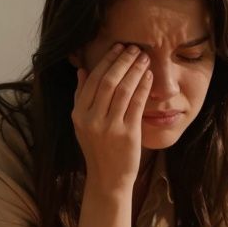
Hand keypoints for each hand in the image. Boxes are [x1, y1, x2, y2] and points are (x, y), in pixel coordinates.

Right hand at [71, 43, 152, 194]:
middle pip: (108, 81)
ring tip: (144, 58)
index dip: (107, 61)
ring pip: (123, 90)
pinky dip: (143, 87)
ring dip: (135, 70)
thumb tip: (82, 70)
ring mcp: (109, 127)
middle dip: (123, 61)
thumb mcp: (82, 124)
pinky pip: (136, 104)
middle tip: (134, 48)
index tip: (118, 48)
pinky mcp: (127, 134)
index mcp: (78, 114)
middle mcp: (91, 119)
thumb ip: (81, 97)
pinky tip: (149, 76)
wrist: (108, 178)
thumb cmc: (97, 149)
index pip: (93, 80)